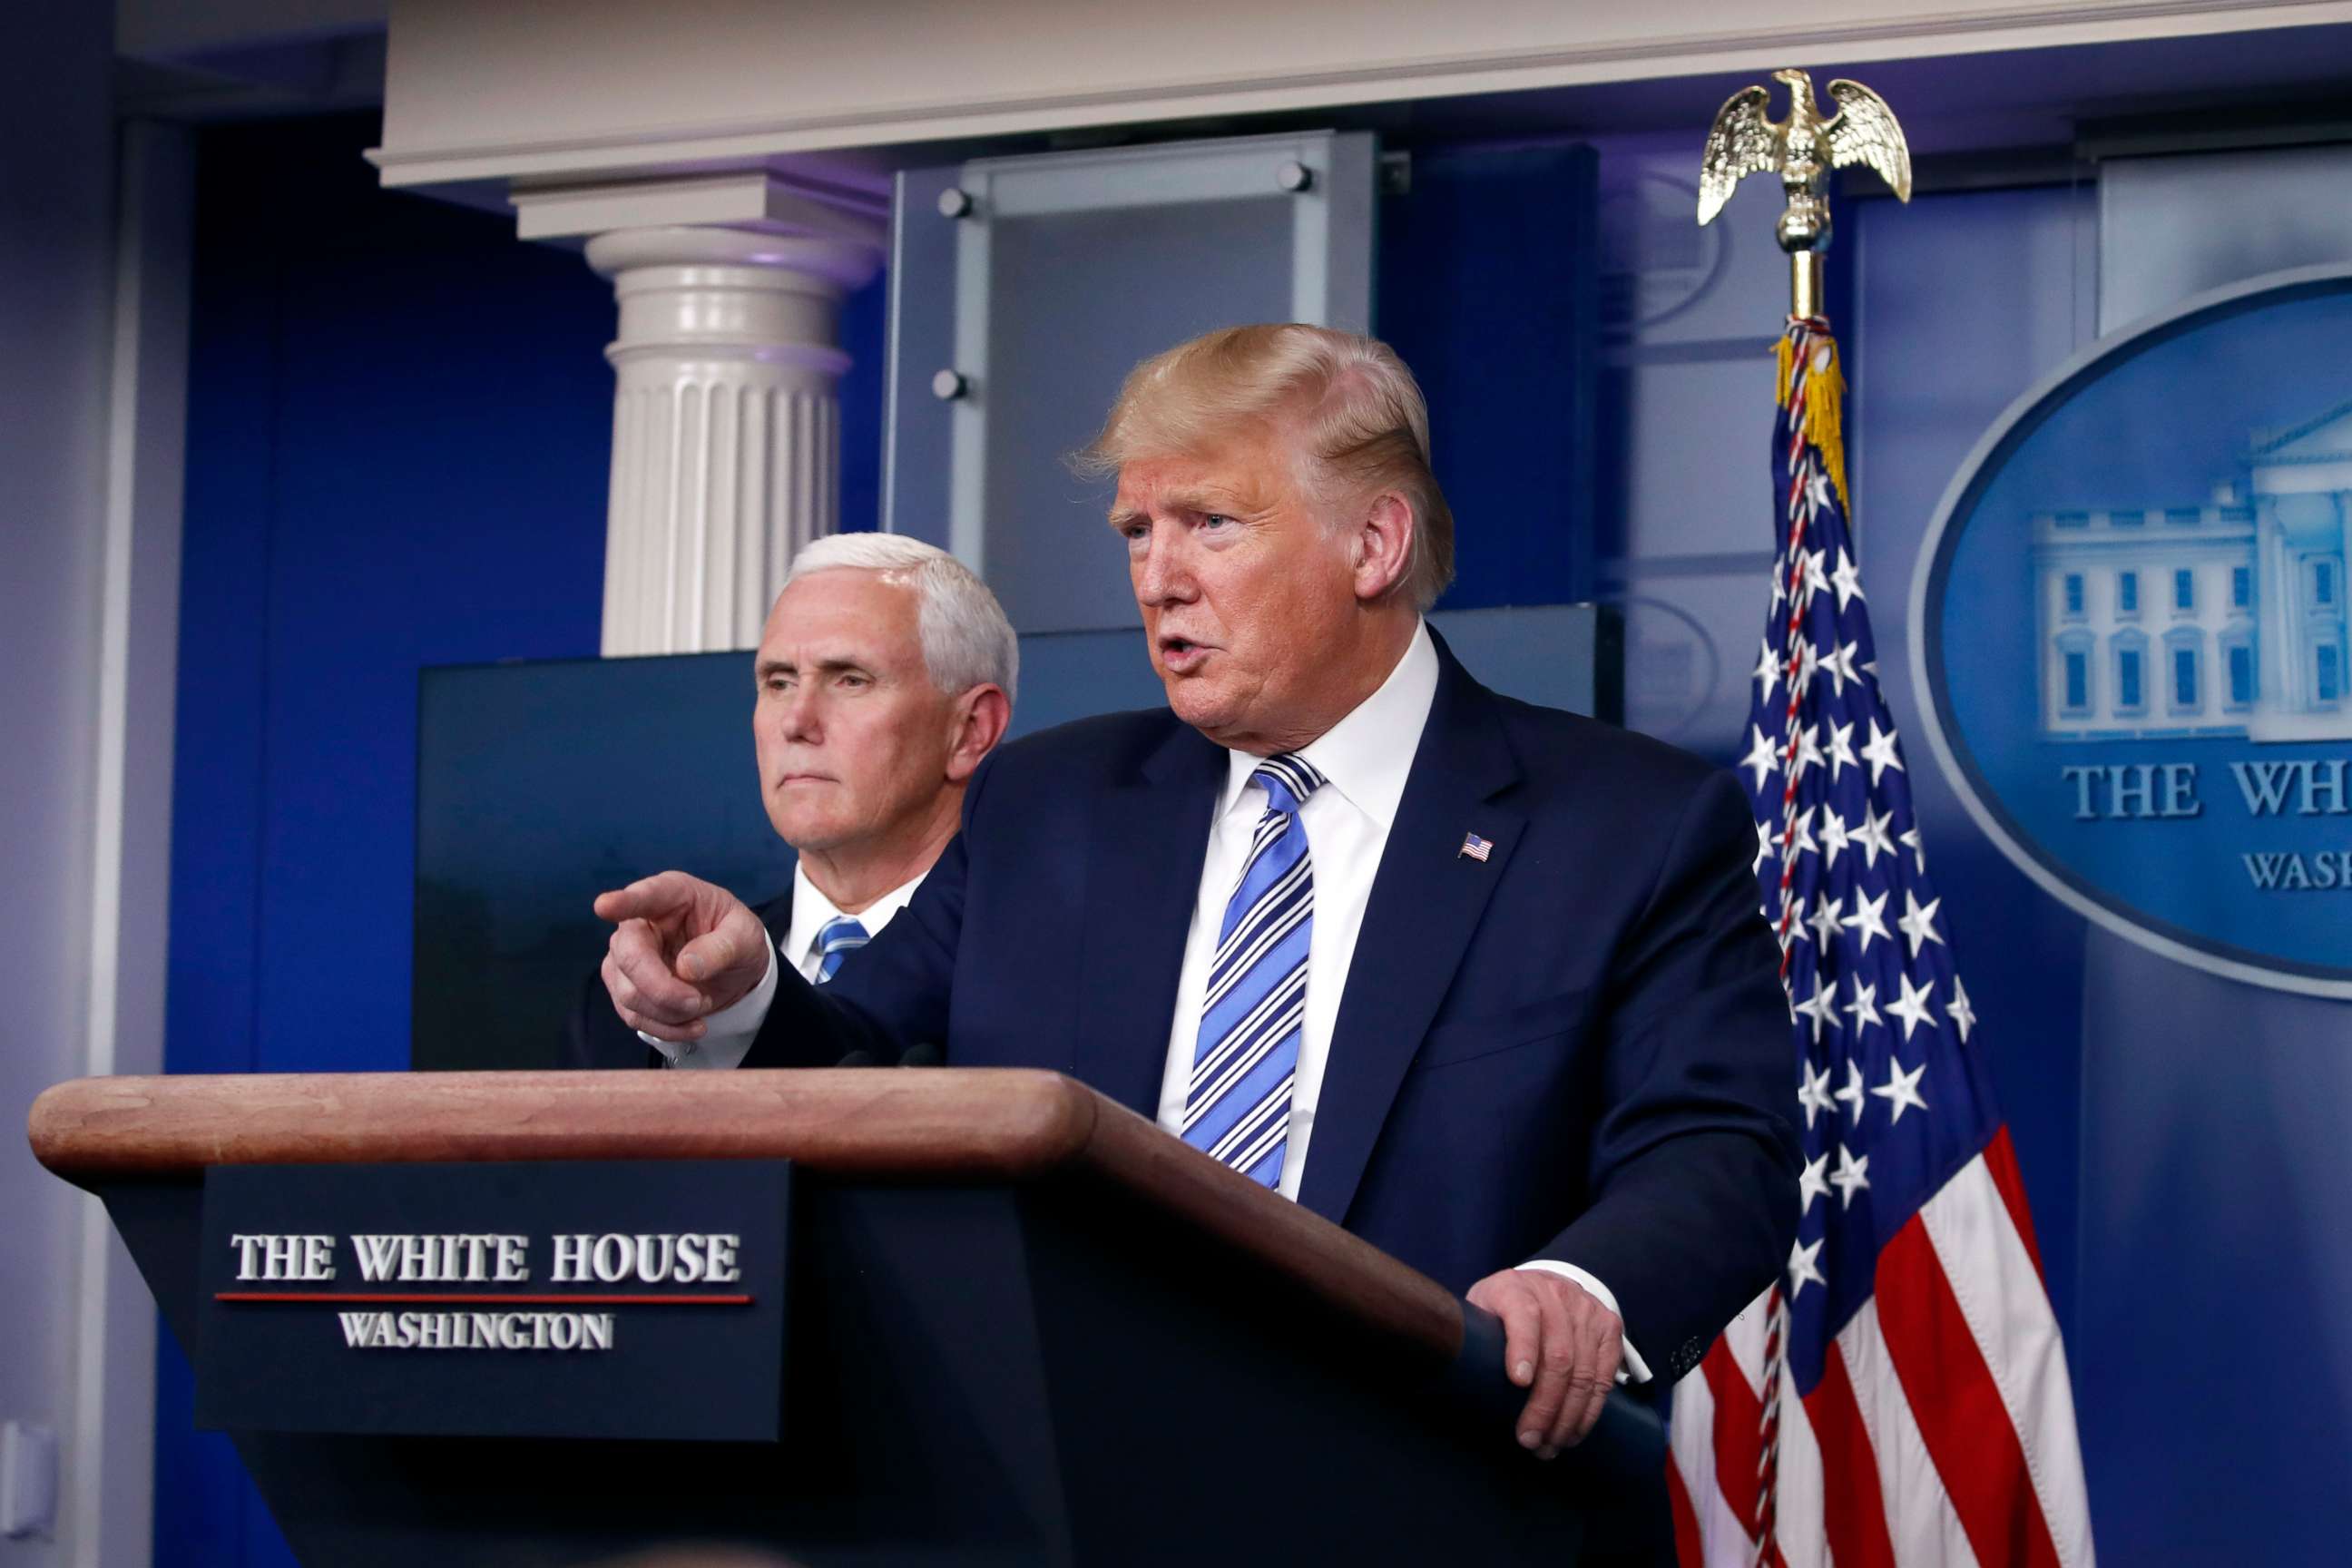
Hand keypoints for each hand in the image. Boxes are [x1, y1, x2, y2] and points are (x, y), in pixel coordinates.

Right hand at [593, 872, 770, 1042]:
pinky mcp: (623, 986)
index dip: (623, 902)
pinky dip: (665, 1028)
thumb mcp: (746, 937)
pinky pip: (633, 1015)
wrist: (732, 968)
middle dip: (663, 989)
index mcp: (671, 894)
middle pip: (629, 956)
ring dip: (669, 1012)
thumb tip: (687, 968)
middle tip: (698, 1002)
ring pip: (628, 993)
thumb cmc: (736, 938)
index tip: (604, 906)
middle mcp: (639, 922)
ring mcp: (625, 956)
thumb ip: (722, 947)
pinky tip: (693, 1026)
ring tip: (702, 1005)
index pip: (645, 896)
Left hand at [1465, 1267, 1623, 1458]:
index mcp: (1515, 1288)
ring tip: (1550, 1445)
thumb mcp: (1480, 1311)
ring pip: (1584, 1373)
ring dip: (1568, 1417)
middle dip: (1544, 1405)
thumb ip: (1473, 1337)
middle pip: (1558, 1356)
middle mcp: (1556, 1294)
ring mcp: (1587, 1310)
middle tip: (1529, 1439)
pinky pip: (1604, 1377)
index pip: (1523, 1315)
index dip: (1522, 1348)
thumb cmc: (1502, 1310)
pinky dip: (1589, 1411)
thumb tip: (1461, 1386)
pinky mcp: (1610, 1328)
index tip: (1518, 1382)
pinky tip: (1573, 1431)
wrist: (1543, 1283)